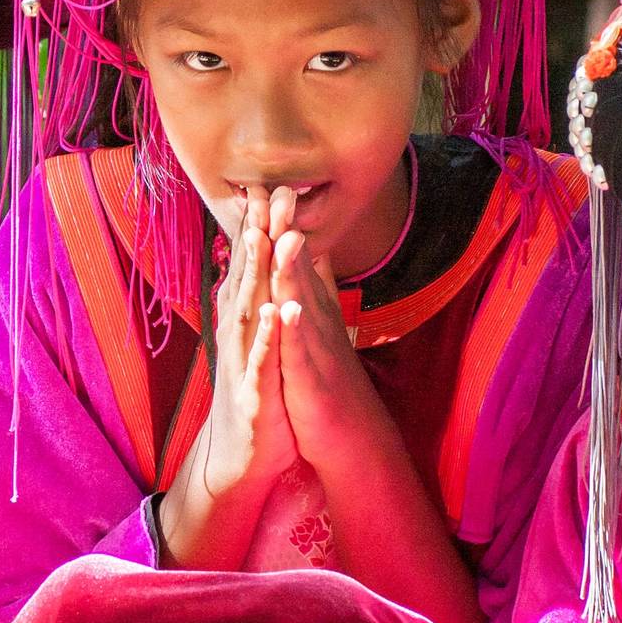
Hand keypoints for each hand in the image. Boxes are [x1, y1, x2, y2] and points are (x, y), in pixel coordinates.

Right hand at [194, 187, 298, 497]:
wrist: (242, 455)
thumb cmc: (258, 394)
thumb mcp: (262, 343)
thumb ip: (262, 303)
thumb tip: (264, 266)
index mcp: (245, 321)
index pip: (251, 267)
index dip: (256, 227)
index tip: (264, 185)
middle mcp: (239, 334)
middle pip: (247, 278)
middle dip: (256, 235)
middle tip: (263, 192)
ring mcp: (244, 362)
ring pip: (250, 311)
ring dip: (256, 276)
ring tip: (264, 238)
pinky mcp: (255, 393)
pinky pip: (262, 361)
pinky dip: (267, 336)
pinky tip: (274, 312)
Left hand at [268, 190, 386, 473]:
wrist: (350, 437)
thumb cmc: (329, 381)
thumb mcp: (320, 328)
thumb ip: (317, 288)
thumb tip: (313, 250)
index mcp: (310, 311)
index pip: (295, 260)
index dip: (283, 224)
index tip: (271, 184)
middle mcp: (315, 323)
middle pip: (301, 272)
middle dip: (288, 232)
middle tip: (281, 189)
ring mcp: (315, 350)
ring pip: (302, 305)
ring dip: (295, 272)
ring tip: (288, 237)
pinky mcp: (310, 382)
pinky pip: (300, 354)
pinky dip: (295, 332)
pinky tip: (289, 311)